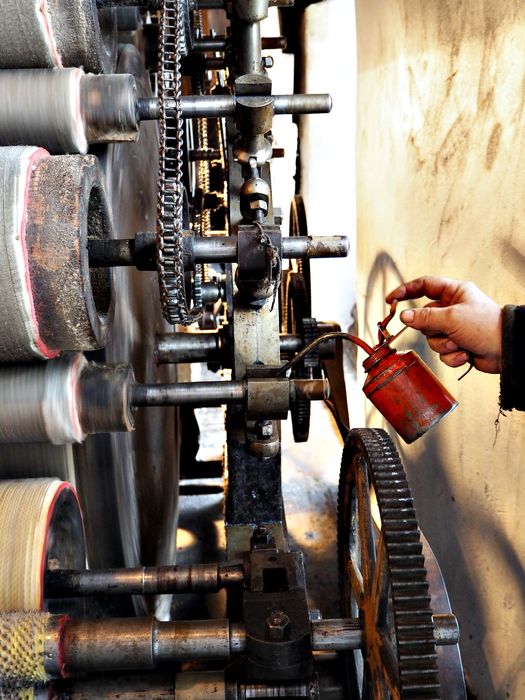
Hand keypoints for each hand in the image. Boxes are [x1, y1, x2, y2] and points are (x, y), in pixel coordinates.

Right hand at [386, 276, 501, 372]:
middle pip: (424, 317)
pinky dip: (452, 356)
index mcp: (454, 293)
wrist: (507, 350)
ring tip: (459, 344)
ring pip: (432, 338)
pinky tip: (466, 354)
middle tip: (442, 331)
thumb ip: (424, 317)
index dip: (405, 291)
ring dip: (443, 345)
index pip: (424, 286)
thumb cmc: (484, 326)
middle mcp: (453, 309)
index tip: (390, 300)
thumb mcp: (451, 318)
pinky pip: (442, 352)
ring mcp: (455, 328)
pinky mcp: (458, 345)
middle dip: (431, 329)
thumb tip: (403, 316)